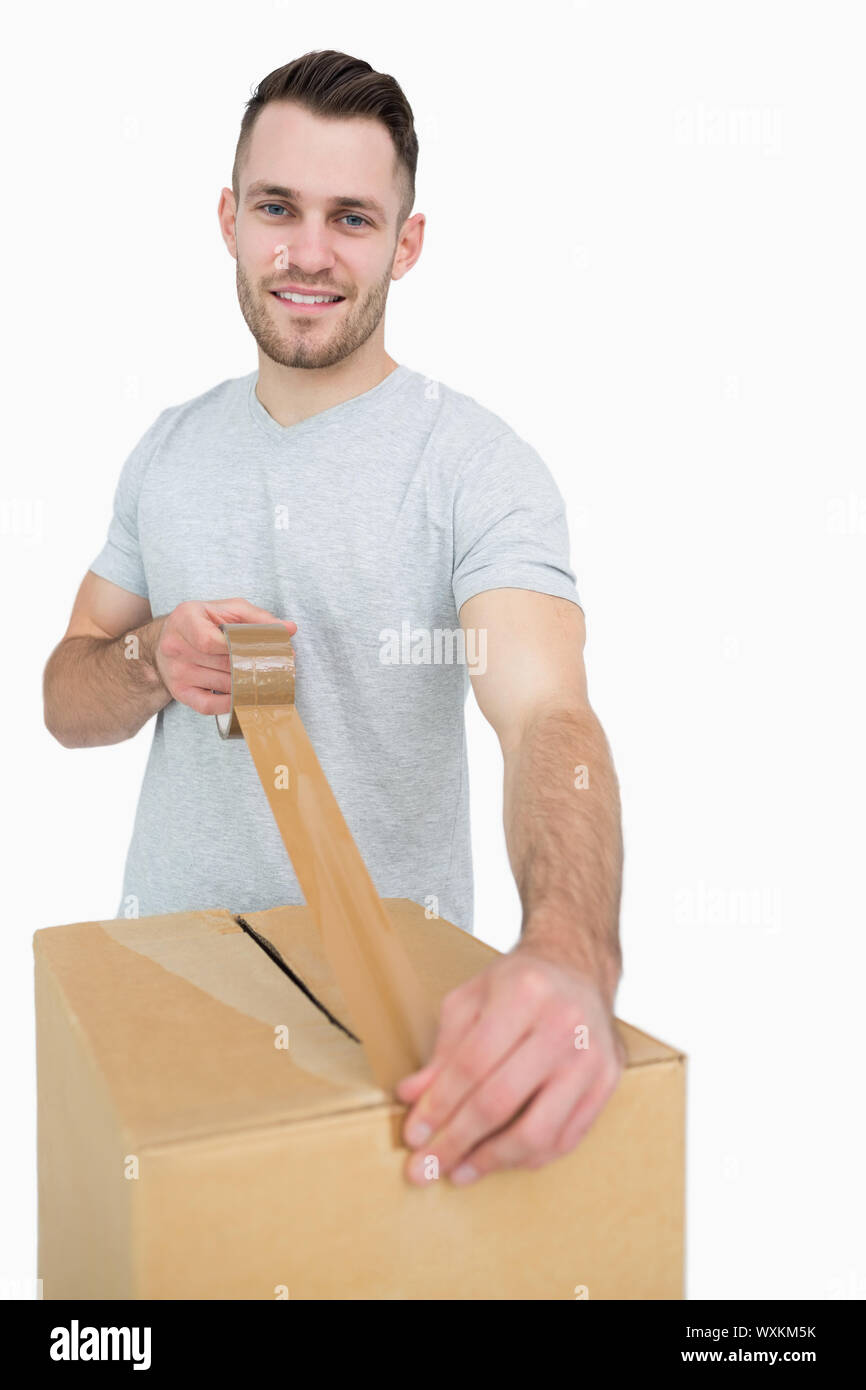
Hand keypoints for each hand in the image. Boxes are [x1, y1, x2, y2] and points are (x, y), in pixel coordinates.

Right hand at [152, 598, 296, 715]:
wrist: (165, 640)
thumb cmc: (202, 621)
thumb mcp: (227, 609)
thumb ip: (258, 617)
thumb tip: (289, 629)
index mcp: (185, 619)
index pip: (211, 641)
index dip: (238, 648)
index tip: (260, 650)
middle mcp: (175, 647)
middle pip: (222, 664)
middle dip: (253, 666)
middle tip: (276, 668)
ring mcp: (176, 672)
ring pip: (221, 685)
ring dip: (246, 684)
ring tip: (263, 679)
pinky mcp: (179, 691)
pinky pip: (208, 706)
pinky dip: (229, 703)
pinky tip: (242, 696)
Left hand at [395, 943, 625, 1186]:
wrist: (578, 969)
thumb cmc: (518, 984)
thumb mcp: (471, 1000)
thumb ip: (443, 1049)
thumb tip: (411, 1097)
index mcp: (524, 994)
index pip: (472, 1063)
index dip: (438, 1105)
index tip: (413, 1135)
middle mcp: (564, 1025)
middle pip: (500, 1101)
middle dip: (455, 1141)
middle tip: (424, 1168)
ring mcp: (592, 1057)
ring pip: (537, 1131)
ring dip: (491, 1161)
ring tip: (459, 1172)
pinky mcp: (608, 1082)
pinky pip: (566, 1138)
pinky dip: (528, 1159)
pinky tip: (498, 1161)